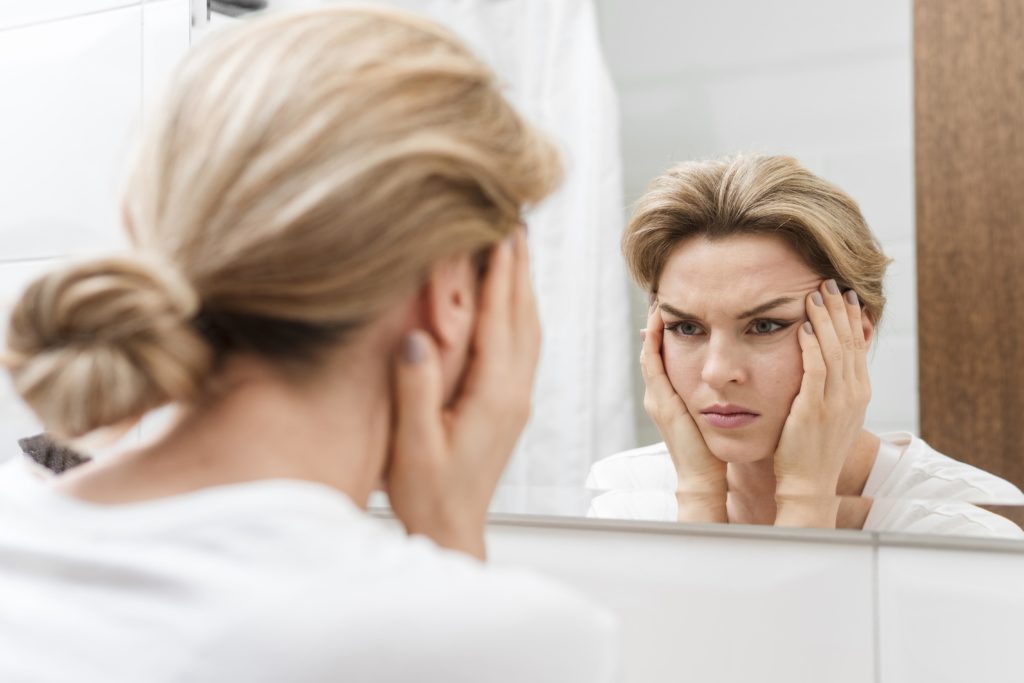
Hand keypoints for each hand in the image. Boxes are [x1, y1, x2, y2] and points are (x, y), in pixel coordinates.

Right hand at [386, 229, 538, 559]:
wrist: (452, 531)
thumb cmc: (426, 493)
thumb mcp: (412, 446)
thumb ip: (415, 391)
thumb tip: (417, 335)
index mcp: (492, 395)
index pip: (499, 320)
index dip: (500, 272)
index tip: (502, 229)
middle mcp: (513, 392)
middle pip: (523, 316)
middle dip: (519, 266)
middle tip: (516, 220)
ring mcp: (516, 398)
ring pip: (528, 329)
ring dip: (523, 285)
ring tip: (517, 248)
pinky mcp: (510, 405)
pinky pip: (524, 346)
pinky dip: (520, 312)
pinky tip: (512, 302)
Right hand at [641, 305, 726, 520]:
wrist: (703, 479)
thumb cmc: (713, 452)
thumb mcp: (712, 419)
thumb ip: (715, 399)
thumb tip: (733, 380)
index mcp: (670, 399)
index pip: (664, 358)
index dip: (667, 334)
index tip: (675, 308)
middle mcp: (659, 396)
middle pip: (653, 351)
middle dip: (656, 324)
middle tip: (662, 296)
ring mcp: (657, 399)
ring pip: (650, 354)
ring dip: (652, 328)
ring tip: (658, 303)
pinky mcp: (662, 402)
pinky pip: (654, 365)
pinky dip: (653, 343)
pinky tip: (658, 324)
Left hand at [773, 280, 870, 526]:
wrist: (809, 484)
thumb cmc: (813, 450)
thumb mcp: (832, 414)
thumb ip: (832, 387)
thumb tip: (828, 363)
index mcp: (858, 393)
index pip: (857, 346)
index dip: (851, 318)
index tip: (844, 294)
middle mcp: (853, 394)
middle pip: (849, 341)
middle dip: (839, 309)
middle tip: (829, 282)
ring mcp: (836, 402)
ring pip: (834, 350)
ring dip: (824, 319)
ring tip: (815, 294)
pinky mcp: (815, 409)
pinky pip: (815, 370)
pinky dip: (810, 346)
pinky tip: (802, 327)